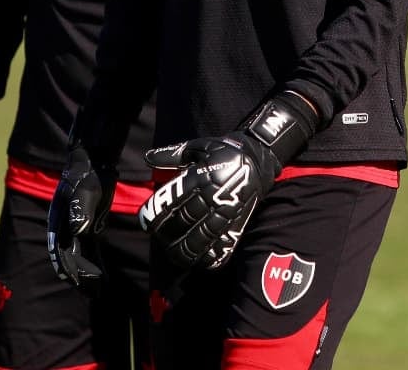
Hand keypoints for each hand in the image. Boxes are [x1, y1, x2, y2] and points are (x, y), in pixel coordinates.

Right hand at [47, 145, 113, 288]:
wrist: (93, 162)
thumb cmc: (86, 175)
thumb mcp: (85, 191)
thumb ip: (80, 210)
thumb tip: (77, 232)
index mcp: (58, 222)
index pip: (60, 251)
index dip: (67, 268)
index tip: (76, 282)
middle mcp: (64, 228)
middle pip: (69, 257)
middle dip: (78, 275)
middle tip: (91, 292)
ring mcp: (75, 228)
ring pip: (79, 255)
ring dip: (87, 271)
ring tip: (97, 289)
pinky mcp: (88, 225)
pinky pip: (90, 248)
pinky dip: (94, 261)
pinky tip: (102, 273)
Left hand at [139, 90, 317, 271]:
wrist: (260, 157)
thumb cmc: (226, 151)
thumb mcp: (200, 146)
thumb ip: (173, 154)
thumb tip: (148, 157)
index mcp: (202, 177)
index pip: (172, 202)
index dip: (155, 215)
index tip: (147, 221)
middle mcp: (214, 197)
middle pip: (183, 222)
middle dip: (165, 233)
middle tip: (157, 236)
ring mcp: (227, 212)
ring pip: (200, 239)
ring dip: (182, 250)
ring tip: (172, 252)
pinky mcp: (238, 222)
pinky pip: (221, 247)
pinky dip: (207, 258)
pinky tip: (195, 259)